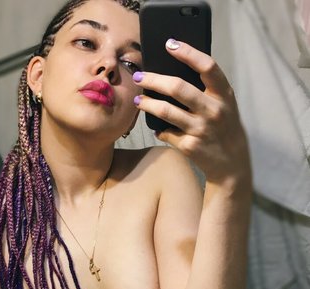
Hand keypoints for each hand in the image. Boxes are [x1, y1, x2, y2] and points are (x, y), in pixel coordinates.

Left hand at [133, 39, 250, 187]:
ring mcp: (201, 129)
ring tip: (139, 100)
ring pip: (166, 111)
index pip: (207, 67)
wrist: (231, 162)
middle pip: (178, 88)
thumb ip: (207, 89)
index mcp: (224, 95)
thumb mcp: (224, 104)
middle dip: (154, 80)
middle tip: (139, 76)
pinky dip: (158, 129)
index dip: (188, 53)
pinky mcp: (189, 146)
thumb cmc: (224, 126)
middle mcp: (214, 111)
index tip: (170, 44)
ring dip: (147, 104)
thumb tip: (173, 71)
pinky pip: (166, 133)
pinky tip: (155, 127)